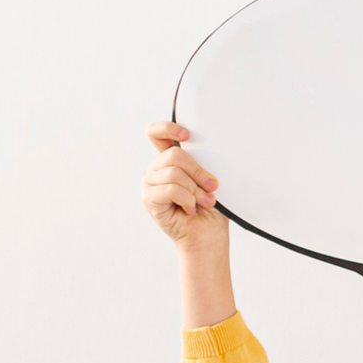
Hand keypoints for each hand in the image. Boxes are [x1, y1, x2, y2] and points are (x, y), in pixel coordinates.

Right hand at [141, 122, 225, 251]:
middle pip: (174, 155)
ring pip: (174, 173)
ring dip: (195, 189)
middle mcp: (158, 168)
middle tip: (212, 187)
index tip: (187, 135)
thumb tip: (214, 147)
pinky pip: (170, 189)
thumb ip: (205, 162)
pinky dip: (187, 199)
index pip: (157, 134)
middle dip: (199, 172)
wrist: (208, 234)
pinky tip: (191, 209)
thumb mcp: (212, 178)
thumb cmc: (212, 206)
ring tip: (204, 201)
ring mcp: (150, 183)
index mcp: (172, 159)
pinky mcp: (149, 198)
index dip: (168, 128)